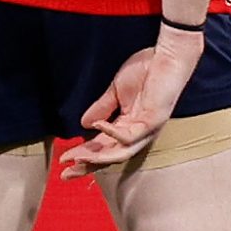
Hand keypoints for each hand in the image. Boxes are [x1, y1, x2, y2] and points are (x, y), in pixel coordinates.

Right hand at [58, 26, 205, 177]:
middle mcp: (138, 133)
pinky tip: (97, 126)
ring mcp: (147, 129)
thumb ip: (102, 108)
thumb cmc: (145, 70)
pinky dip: (112, 132)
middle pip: (110, 156)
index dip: (83, 154)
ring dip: (99, 157)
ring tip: (78, 157)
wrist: (167, 56)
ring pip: (122, 153)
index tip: (63, 159)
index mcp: (128, 126)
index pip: (103, 147)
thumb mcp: (116, 91)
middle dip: (87, 165)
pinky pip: (131, 135)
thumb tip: (83, 125)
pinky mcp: (154, 120)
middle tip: (66, 174)